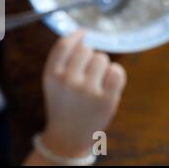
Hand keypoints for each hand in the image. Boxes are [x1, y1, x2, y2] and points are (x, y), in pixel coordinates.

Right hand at [41, 30, 126, 157]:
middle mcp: (67, 81)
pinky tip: (108, 82)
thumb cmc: (62, 102)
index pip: (64, 44)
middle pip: (86, 49)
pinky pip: (117, 71)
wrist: (68, 135)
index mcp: (51, 74)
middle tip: (87, 71)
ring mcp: (87, 91)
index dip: (76, 35)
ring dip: (102, 66)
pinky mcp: (106, 100)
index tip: (84, 32)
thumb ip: (62, 58)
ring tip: (95, 80)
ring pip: (102, 58)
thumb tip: (83, 33)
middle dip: (89, 56)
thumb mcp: (52, 80)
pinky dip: (115, 73)